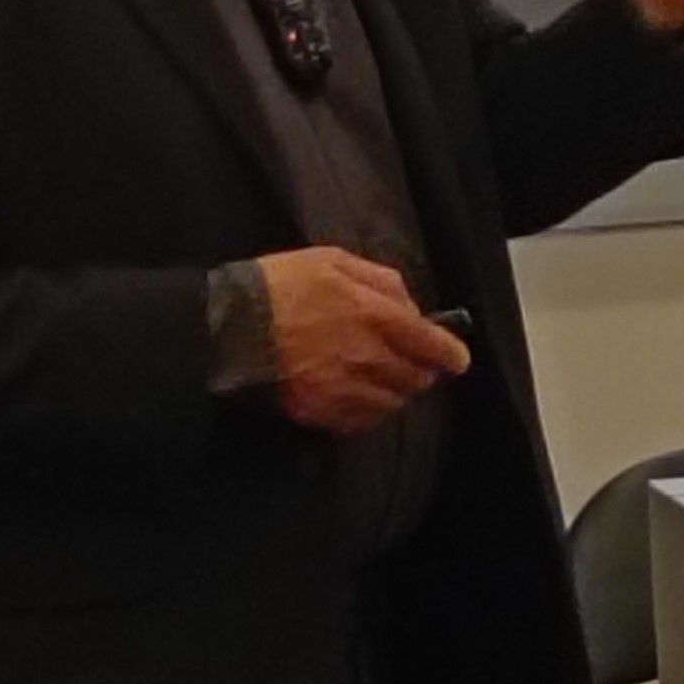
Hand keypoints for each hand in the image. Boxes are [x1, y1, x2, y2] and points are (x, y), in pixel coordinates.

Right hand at [257, 247, 467, 436]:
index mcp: (371, 313)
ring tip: (382, 380)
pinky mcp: (318, 413)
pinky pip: (360, 422)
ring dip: (395, 392)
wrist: (226, 328)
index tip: (458, 360)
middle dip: (421, 372)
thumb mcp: (333, 260)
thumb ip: (380, 280)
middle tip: (412, 364)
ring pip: (391, 403)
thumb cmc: (280, 284)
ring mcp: (341, 389)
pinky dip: (368, 412)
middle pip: (414, 378)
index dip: (450, 354)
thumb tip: (410, 306)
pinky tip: (358, 398)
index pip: (428, 343)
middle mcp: (364, 356)